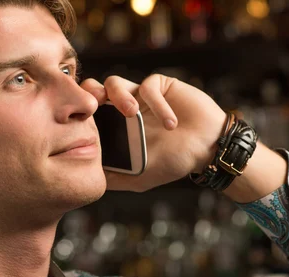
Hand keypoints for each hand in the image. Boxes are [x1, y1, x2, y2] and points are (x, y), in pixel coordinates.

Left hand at [81, 75, 225, 191]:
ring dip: (121, 97)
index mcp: (115, 127)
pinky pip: (148, 86)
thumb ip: (115, 178)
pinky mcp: (160, 86)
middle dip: (90, 94)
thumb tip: (88, 181)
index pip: (89, 114)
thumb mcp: (140, 177)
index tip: (81, 123)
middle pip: (94, 90)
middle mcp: (124, 109)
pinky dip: (157, 105)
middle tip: (95, 107)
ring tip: (134, 113)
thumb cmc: (175, 162)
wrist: (208, 149)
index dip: (81, 114)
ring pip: (115, 83)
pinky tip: (170, 124)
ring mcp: (141, 95)